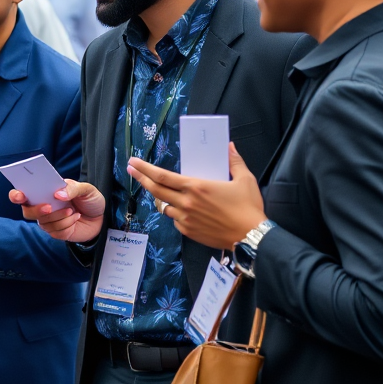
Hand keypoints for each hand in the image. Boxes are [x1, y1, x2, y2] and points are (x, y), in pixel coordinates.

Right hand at [9, 179, 105, 242]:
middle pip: (27, 211)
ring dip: (58, 216)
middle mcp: (43, 206)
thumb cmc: (90, 200)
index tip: (20, 195)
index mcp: (44, 192)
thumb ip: (72, 188)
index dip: (16, 195)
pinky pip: (55, 231)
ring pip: (43, 222)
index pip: (23, 194)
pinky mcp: (57, 232)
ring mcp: (49, 220)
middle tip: (49, 207)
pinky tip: (75, 218)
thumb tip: (57, 194)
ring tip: (72, 210)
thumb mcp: (86, 189)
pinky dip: (67, 224)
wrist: (102, 217)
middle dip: (36, 210)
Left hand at [128, 142, 266, 249]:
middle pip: (155, 190)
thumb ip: (234, 161)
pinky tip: (181, 209)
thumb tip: (230, 146)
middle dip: (141, 178)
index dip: (144, 168)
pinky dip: (175, 213)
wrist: (251, 237)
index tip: (133, 162)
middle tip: (131, 170)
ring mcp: (185, 218)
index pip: (162, 176)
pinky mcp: (189, 231)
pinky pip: (175, 220)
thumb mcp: (244, 180)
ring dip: (160, 198)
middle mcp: (186, 202)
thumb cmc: (248, 208)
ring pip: (164, 206)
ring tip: (159, 190)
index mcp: (195, 186)